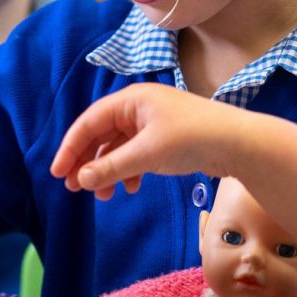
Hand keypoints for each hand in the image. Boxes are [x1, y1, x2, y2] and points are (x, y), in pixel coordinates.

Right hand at [50, 83, 250, 200]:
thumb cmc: (192, 140)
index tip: (57, 173)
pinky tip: (130, 188)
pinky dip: (129, 170)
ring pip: (119, 147)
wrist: (240, 144)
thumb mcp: (146, 155)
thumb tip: (81, 179)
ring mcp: (155, 122)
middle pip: (101, 134)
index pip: (89, 122)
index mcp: (132, 100)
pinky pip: (137, 153)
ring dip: (107, 170)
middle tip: (73, 188)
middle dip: (87, 162)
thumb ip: (110, 167)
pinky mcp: (168, 138)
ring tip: (102, 196)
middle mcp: (140, 106)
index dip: (70, 148)